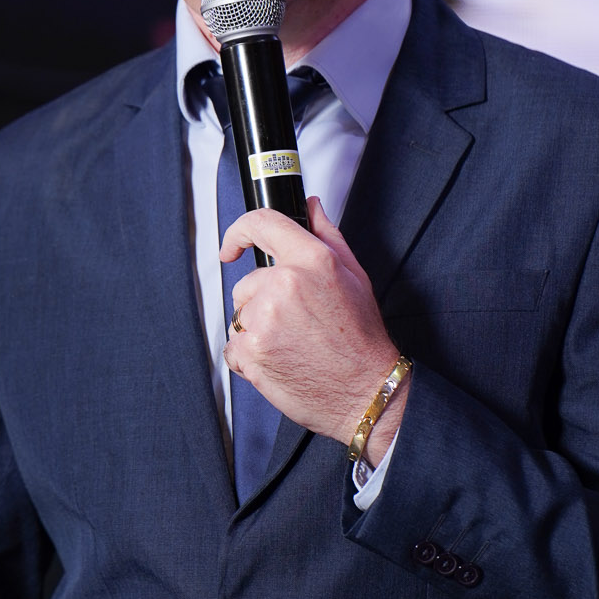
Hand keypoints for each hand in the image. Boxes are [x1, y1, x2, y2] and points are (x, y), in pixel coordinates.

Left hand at [222, 197, 409, 457]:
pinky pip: (234, 347)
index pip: (261, 224)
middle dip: (263, 301)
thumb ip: (327, 235)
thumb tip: (311, 207)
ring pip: (240, 316)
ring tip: (292, 344)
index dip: (239, 232)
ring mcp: (264, 319)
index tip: (233, 246)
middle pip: (247, 284)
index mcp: (312, 261)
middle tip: (297, 324)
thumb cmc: (362, 338)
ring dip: (256, 330)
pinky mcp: (250, 351)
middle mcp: (285, 284)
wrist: (366, 391)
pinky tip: (280, 361)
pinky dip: (250, 357)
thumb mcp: (354, 276)